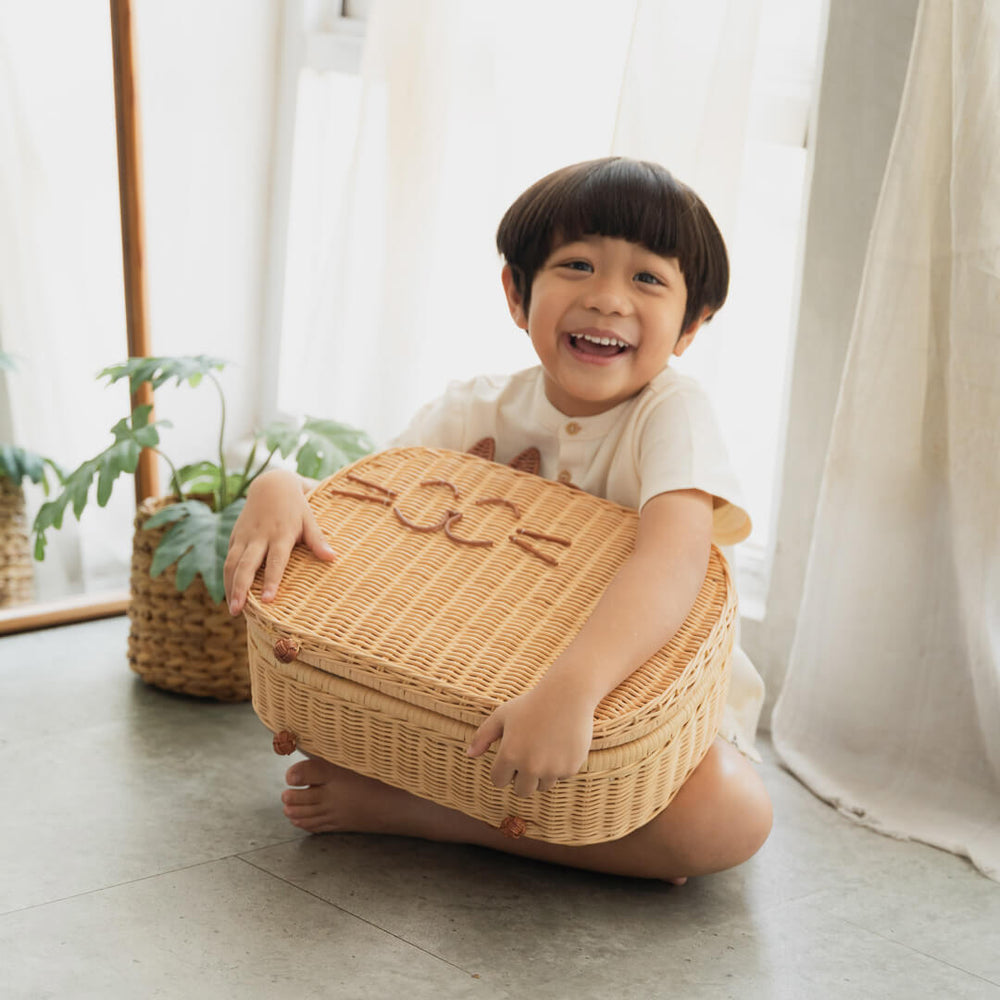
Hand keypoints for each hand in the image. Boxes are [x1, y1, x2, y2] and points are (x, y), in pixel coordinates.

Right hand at [223, 469, 333, 614]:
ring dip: (230, 587)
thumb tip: (333, 558)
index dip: (272, 580)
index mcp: (280, 534)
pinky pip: (228, 559)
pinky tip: (230, 595)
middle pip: (246, 565)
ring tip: (233, 610)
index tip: (268, 600)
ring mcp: (245, 537)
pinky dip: (227, 578)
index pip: (275, 561)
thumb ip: (317, 540)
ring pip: (232, 564)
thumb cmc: (296, 506)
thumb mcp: (309, 519)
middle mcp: (259, 537)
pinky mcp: (235, 536)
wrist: (272, 484)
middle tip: (238, 612)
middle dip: (241, 589)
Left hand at [466, 680, 595, 796]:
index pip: (499, 781)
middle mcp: (530, 766)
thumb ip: (483, 736)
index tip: (511, 756)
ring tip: (545, 748)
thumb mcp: (502, 715)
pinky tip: (560, 744)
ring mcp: (552, 769)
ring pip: (542, 785)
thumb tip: (469, 755)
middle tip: (529, 755)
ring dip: (541, 774)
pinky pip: (560, 776)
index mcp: (509, 755)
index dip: (503, 770)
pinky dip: (560, 766)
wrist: (568, 695)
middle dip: (522, 778)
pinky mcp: (570, 768)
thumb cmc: (531, 704)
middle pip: (521, 791)